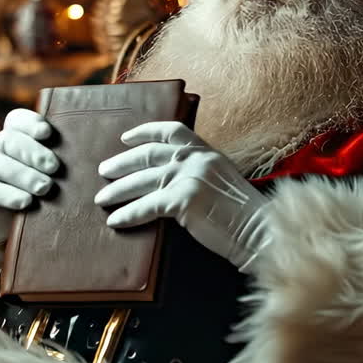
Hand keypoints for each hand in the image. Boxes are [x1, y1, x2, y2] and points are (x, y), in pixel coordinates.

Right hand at [0, 108, 59, 248]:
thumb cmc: (30, 189)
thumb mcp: (41, 172)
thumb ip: (56, 162)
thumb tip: (89, 160)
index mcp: (12, 137)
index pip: (16, 120)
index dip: (31, 122)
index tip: (48, 133)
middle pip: (8, 140)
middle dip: (32, 152)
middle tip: (54, 167)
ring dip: (23, 175)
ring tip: (45, 188)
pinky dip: (8, 195)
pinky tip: (26, 202)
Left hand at [95, 121, 266, 272]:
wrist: (261, 232)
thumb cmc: (243, 215)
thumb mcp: (222, 182)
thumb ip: (199, 173)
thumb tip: (166, 180)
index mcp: (206, 152)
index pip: (171, 131)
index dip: (145, 132)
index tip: (125, 138)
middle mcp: (196, 159)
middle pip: (148, 155)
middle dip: (122, 163)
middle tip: (103, 171)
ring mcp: (190, 177)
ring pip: (143, 181)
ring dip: (118, 190)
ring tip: (101, 198)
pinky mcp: (184, 200)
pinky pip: (147, 206)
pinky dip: (128, 214)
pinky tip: (115, 221)